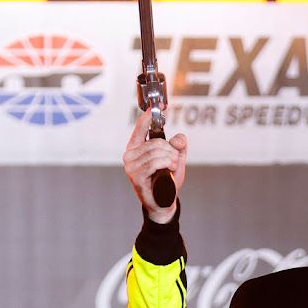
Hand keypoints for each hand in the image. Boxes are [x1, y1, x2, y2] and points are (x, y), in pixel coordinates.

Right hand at [123, 107, 187, 223]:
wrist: (164, 202)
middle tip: (174, 162)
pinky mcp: (136, 176)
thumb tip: (178, 138)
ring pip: (157, 152)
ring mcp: (130, 166)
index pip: (140, 128)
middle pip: (156, 142)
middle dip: (171, 151)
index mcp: (136, 149)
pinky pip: (155, 162)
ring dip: (171, 159)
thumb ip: (178, 146)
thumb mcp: (176, 159)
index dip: (148, 117)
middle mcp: (129, 156)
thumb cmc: (167, 180)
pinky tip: (170, 170)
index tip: (157, 106)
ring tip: (171, 168)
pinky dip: (167, 164)